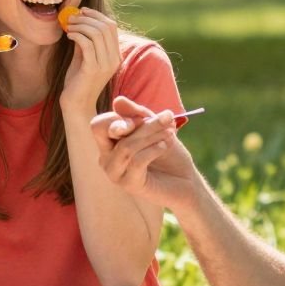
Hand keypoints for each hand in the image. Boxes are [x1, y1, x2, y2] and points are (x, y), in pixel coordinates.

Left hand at [59, 7, 120, 113]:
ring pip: (96, 33)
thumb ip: (85, 41)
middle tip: (72, 17)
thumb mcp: (83, 57)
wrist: (76, 104)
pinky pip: (86, 44)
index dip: (96, 15)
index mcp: (115, 55)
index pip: (111, 27)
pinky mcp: (93, 69)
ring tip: (69, 26)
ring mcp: (105, 65)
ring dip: (80, 25)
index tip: (82, 11)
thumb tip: (80, 22)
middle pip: (106, 27)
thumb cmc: (78, 81)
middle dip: (87, 18)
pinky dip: (76, 35)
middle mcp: (113, 59)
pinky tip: (69, 36)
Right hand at [90, 94, 202, 212]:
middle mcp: (106, 159)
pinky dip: (153, 150)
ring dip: (152, 135)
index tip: (142, 118)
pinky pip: (137, 161)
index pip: (98, 125)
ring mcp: (115, 173)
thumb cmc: (168, 153)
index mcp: (109, 143)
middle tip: (167, 119)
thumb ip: (137, 114)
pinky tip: (164, 146)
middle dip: (140, 124)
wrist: (186, 181)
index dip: (118, 118)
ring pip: (126, 147)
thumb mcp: (154, 128)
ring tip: (170, 134)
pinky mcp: (129, 184)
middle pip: (110, 132)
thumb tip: (118, 101)